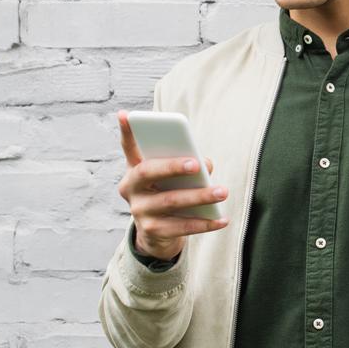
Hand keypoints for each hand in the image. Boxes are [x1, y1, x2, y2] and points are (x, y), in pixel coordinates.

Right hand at [116, 110, 228, 260]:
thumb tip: (207, 165)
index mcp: (135, 169)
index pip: (129, 147)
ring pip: (170, 201)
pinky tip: (223, 219)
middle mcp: (130, 188)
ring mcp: (139, 211)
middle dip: (173, 166)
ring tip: (223, 192)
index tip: (125, 114)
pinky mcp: (152, 231)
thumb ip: (188, 164)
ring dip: (200, 196)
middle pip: (148, 172)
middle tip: (197, 164)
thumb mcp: (173, 177)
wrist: (157, 233)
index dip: (126, 131)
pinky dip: (205, 223)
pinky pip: (181, 226)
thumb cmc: (169, 192)